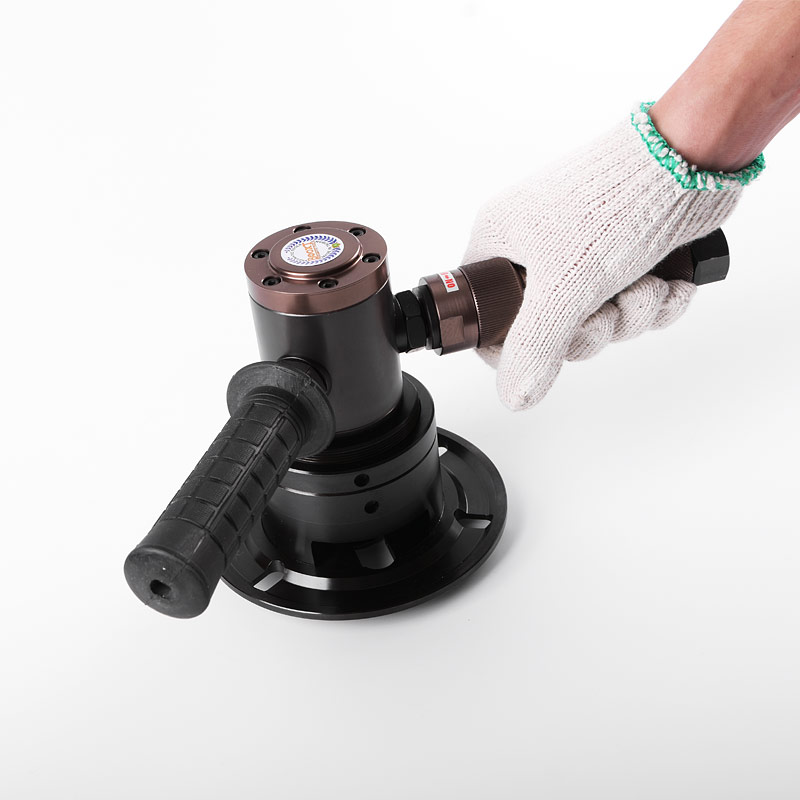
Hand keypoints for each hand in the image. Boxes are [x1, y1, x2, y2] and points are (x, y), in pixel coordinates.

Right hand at [462, 106, 760, 410]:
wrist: (690, 156)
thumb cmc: (618, 201)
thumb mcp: (565, 287)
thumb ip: (534, 347)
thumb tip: (514, 395)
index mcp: (501, 243)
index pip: (487, 314)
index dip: (517, 344)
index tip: (548, 344)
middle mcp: (535, 248)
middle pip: (549, 327)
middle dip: (592, 330)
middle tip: (606, 311)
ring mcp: (578, 251)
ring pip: (594, 318)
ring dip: (631, 316)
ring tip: (646, 287)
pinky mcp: (619, 254)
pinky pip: (626, 303)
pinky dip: (653, 303)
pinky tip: (666, 283)